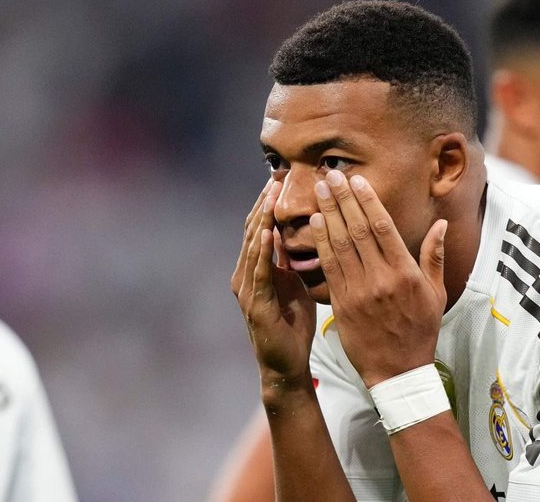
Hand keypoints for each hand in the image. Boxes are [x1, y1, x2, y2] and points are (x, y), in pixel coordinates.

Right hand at [232, 179, 316, 390]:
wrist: (286, 364)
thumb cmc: (292, 324)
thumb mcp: (293, 283)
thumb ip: (289, 259)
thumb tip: (294, 229)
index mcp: (255, 269)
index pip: (260, 227)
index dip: (268, 203)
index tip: (280, 178)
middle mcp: (245, 276)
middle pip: (253, 231)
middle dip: (263, 203)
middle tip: (275, 176)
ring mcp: (247, 290)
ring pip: (253, 247)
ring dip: (261, 220)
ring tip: (270, 195)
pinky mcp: (255, 304)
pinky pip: (259, 272)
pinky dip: (262, 251)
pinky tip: (268, 232)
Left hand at [310, 170, 446, 387]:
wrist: (399, 371)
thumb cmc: (420, 330)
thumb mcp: (436, 294)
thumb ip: (434, 256)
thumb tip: (441, 224)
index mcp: (405, 273)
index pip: (383, 227)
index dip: (367, 201)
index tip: (356, 180)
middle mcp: (381, 278)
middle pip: (358, 230)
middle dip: (343, 199)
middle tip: (330, 175)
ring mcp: (359, 291)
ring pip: (340, 245)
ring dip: (328, 215)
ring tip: (319, 191)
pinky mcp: (342, 304)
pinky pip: (329, 267)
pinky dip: (321, 243)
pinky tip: (315, 224)